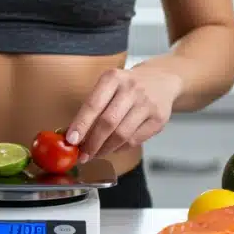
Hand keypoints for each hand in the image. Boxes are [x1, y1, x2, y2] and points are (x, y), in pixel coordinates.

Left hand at [65, 68, 180, 161]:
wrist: (162, 79)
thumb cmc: (127, 85)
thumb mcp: (109, 85)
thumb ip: (93, 106)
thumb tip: (74, 134)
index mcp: (113, 78)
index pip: (93, 104)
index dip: (81, 125)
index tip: (71, 140)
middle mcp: (131, 89)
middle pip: (108, 122)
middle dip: (92, 143)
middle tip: (83, 155)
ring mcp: (147, 104)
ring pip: (122, 135)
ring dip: (106, 149)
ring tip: (96, 154)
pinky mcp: (159, 119)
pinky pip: (136, 140)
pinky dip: (121, 148)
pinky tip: (114, 148)